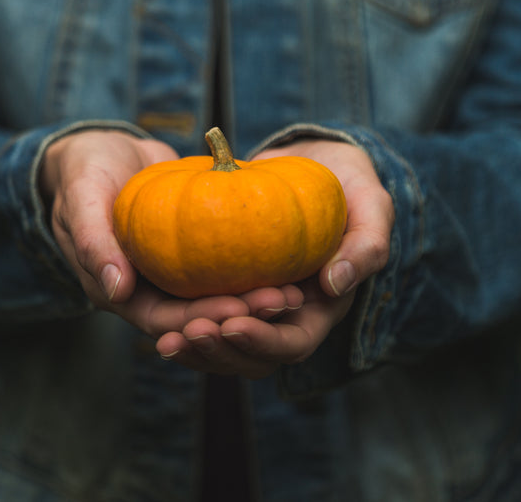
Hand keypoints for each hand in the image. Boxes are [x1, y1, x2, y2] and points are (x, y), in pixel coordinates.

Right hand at [39, 130, 304, 338]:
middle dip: (241, 316)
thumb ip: (94, 242)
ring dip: (254, 300)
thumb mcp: (82, 198)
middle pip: (200, 317)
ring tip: (296, 291)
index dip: (201, 320)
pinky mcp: (193, 253)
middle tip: (284, 301)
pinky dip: (254, 269)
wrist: (102, 148)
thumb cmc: (85, 171)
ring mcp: (172, 274)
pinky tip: (290, 261)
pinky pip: (226, 267)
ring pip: (217, 297)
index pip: (165, 321)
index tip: (238, 310)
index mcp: (117, 292)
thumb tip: (116, 290)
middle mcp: (148, 292)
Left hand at [154, 138, 393, 377]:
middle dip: (219, 353)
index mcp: (322, 308)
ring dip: (194, 347)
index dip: (264, 342)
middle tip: (186, 334)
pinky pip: (201, 310)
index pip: (294, 343)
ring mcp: (254, 302)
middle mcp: (286, 316)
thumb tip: (335, 285)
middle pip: (251, 357)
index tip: (232, 324)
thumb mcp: (371, 204)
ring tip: (165, 341)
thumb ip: (366, 244)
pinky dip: (178, 316)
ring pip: (222, 343)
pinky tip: (148, 305)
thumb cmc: (350, 183)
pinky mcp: (228, 284)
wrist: (316, 162)